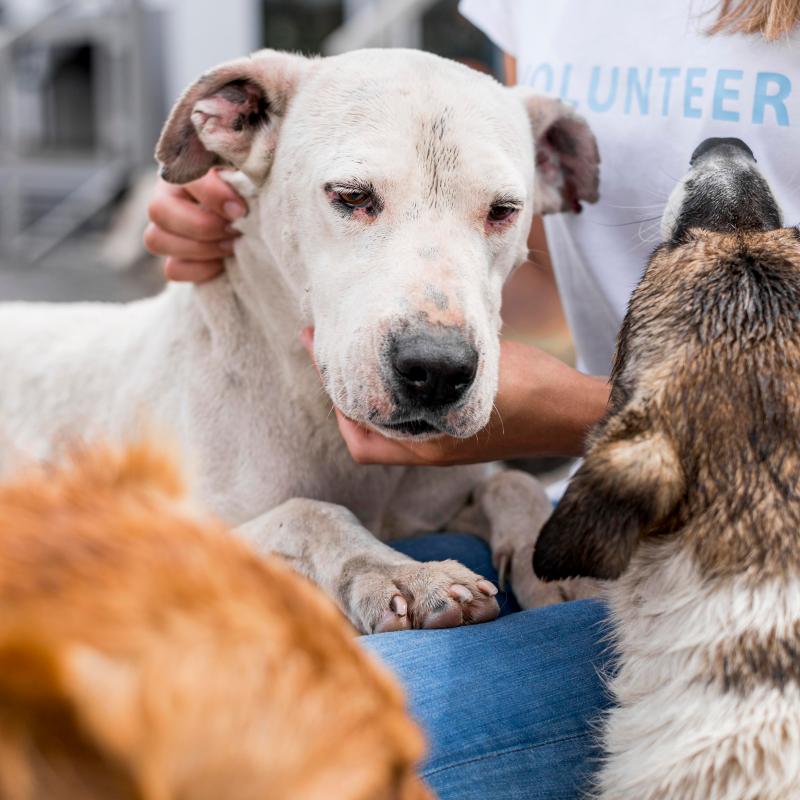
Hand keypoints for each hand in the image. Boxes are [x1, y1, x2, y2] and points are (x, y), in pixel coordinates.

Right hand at [144, 169, 247, 281]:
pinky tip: (223, 263)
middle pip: (158, 210)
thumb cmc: (252, 188)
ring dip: (201, 248)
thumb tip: (240, 176)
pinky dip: (200, 270)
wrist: (257, 219)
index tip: (240, 210)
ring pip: (156, 240)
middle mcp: (167, 196)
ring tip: (232, 246)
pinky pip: (173, 269)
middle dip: (202, 226)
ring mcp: (165, 230)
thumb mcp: (247, 171)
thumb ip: (240, 163)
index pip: (180, 174)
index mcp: (184, 167)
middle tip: (234, 230)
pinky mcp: (175, 259)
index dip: (210, 195)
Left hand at [301, 328, 608, 465]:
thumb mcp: (475, 370)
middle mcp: (428, 451)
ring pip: (386, 424)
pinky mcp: (455, 433)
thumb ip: (432, 365)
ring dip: (369, 392)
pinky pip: (409, 419)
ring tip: (357, 349)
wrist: (570, 412)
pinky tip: (397, 362)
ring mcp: (442, 445)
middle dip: (343, 392)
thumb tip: (392, 343)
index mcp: (427, 445)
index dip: (334, 396)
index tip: (322, 354)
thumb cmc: (530, 389)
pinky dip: (394, 395)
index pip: (358, 434)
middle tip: (328, 347)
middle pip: (365, 431)